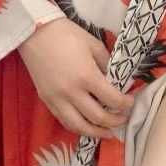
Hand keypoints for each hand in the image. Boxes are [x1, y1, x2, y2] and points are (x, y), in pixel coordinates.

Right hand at [18, 19, 133, 139]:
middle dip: (115, 121)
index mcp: (87, 77)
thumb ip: (107, 65)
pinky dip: (78, 128)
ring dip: (97, 133)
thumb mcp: (94, 45)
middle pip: (98, 117)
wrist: (34, 33)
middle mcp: (72, 92)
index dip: (125, 104)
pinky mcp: (47, 101)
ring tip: (108, 133)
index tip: (130, 102)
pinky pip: (64, 121)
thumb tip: (116, 82)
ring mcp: (57, 99)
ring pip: (79, 126)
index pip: (112, 99)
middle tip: (123, 118)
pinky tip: (88, 127)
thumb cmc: (67, 35)